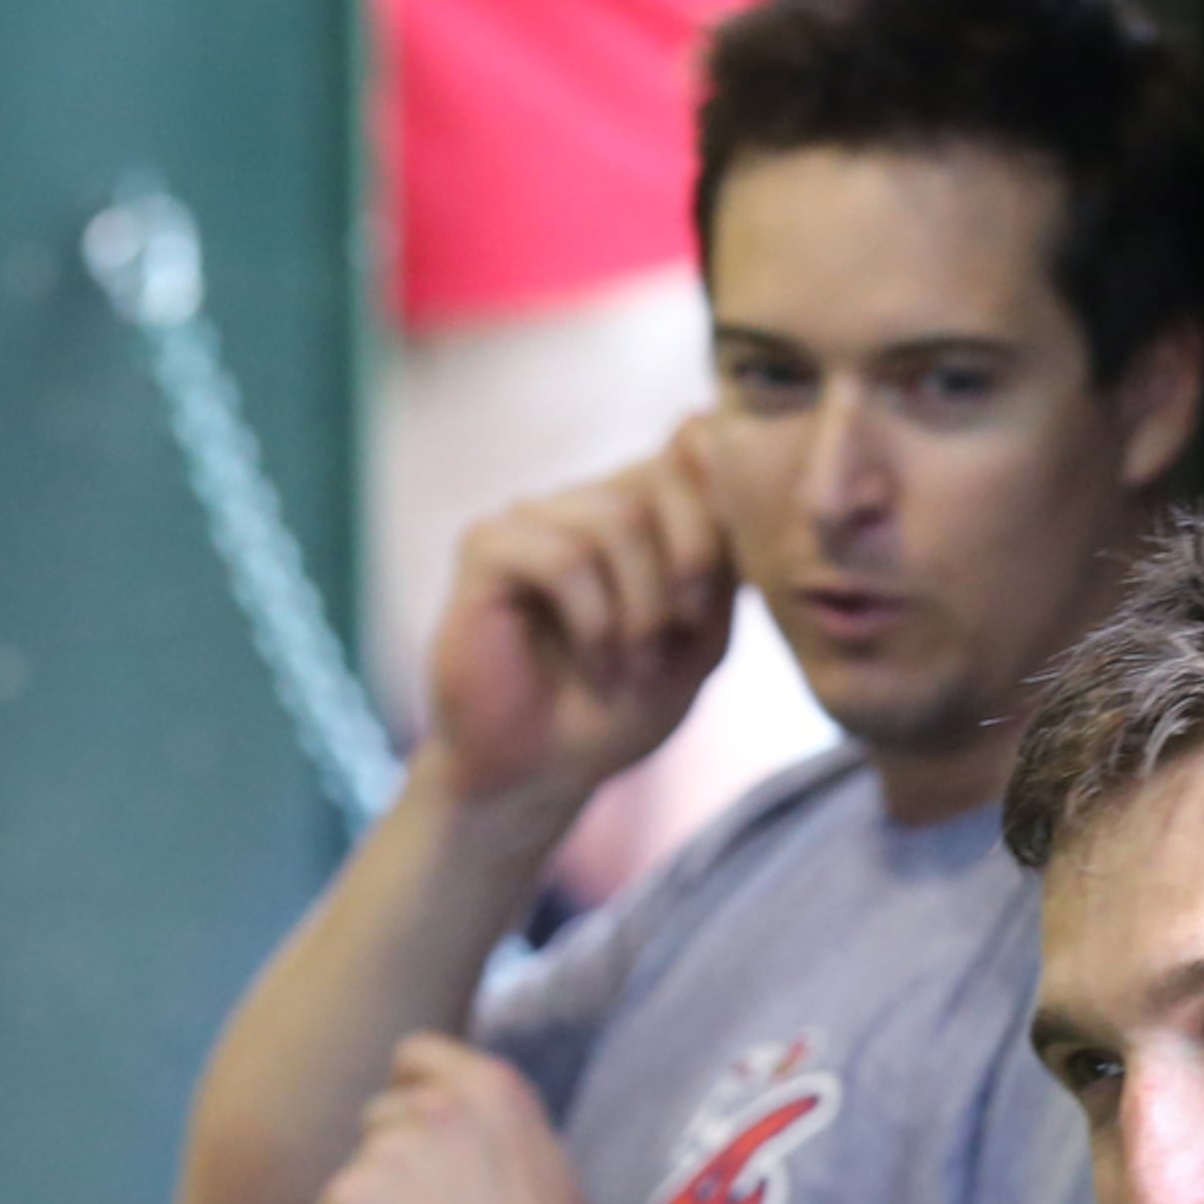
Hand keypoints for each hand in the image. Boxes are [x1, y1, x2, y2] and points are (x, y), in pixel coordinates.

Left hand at [311, 1033, 619, 1203]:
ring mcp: (387, 1151)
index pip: (414, 1055)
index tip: (424, 1138)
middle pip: (379, 1119)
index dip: (412, 1094)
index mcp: (493, 1088)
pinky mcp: (345, 1201)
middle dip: (395, 1164)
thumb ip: (483, 1126)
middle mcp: (436, 1105)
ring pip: (357, 1176)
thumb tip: (437, 1119)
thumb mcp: (539, 1164)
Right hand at [427, 418, 741, 813]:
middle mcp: (580, 501)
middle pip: (659, 482)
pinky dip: (593, 618)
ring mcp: (529, 520)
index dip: (718, 522)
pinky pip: (561, 556)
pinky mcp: (485, 550)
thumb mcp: (702, 630)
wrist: (545, 775)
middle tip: (676, 637)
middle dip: (687, 568)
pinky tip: (595, 660)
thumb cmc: (623, 706)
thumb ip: (716, 545)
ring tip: (630, 664)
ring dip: (641, 608)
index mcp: (636, 511)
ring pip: (614, 519)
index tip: (706, 605)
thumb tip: (700, 428)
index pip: (693, 453)